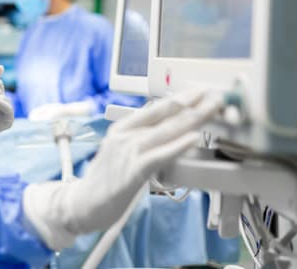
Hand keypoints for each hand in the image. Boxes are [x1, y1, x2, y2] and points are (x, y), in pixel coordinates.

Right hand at [22, 90, 222, 250]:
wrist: (83, 204)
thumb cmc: (105, 182)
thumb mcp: (121, 154)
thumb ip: (141, 142)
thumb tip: (167, 134)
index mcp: (121, 129)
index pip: (154, 108)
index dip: (178, 98)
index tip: (198, 91)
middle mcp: (124, 136)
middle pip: (164, 116)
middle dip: (192, 104)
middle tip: (214, 95)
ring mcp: (127, 152)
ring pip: (165, 131)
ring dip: (192, 119)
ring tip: (210, 109)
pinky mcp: (133, 171)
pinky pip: (160, 155)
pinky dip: (178, 145)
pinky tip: (193, 138)